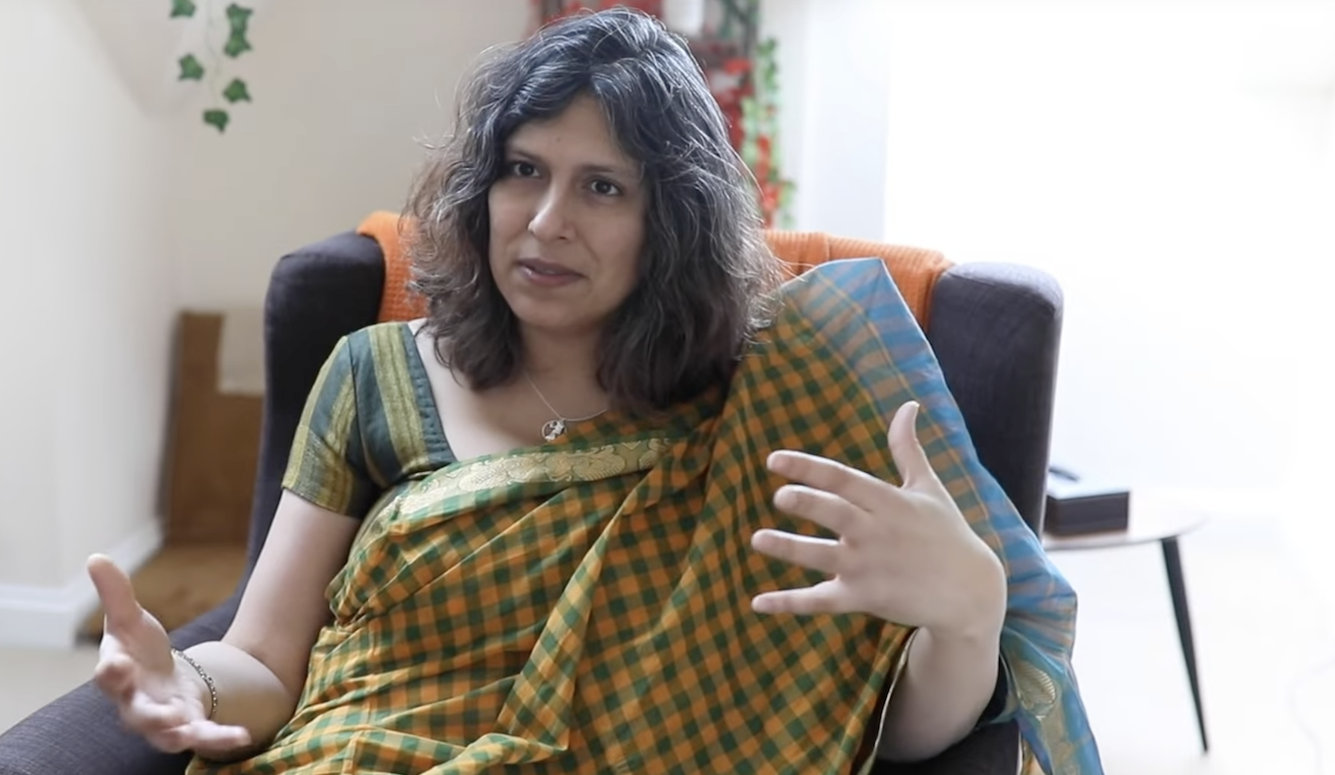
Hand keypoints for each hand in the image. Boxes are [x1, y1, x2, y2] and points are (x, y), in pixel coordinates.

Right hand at [87, 555, 250, 752]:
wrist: (163, 678)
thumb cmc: (139, 650)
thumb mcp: (130, 619)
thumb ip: (116, 593)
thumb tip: (95, 556)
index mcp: (118, 676)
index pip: (107, 677)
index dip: (110, 672)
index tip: (117, 664)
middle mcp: (136, 705)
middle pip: (135, 715)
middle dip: (147, 716)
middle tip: (163, 715)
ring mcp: (162, 721)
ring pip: (165, 736)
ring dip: (178, 734)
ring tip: (189, 730)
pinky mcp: (189, 727)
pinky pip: (203, 737)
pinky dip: (220, 739)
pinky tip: (242, 735)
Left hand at [750, 401, 1005, 640]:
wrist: (970, 592)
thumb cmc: (946, 533)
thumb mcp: (928, 487)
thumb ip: (907, 448)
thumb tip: (909, 404)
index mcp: (889, 502)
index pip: (843, 479)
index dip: (809, 468)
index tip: (774, 460)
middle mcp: (877, 533)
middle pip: (836, 514)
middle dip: (807, 503)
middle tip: (779, 496)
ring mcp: (869, 568)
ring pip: (822, 557)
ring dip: (789, 549)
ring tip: (758, 540)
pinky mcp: (864, 598)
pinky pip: (821, 601)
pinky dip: (789, 603)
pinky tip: (758, 602)